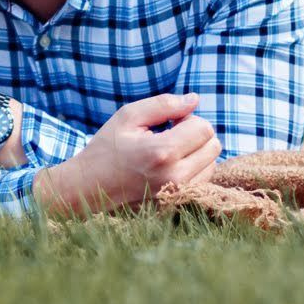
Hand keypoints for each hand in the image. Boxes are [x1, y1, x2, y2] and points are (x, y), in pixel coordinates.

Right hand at [34, 94, 218, 215]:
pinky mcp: (176, 204)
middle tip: (171, 135)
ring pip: (212, 164)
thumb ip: (164, 104)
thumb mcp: (129, 116)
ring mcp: (177, 194)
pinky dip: (194, 169)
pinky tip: (171, 165)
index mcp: (162, 152)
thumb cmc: (107, 148)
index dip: (189, 118)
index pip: (204, 128)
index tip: (170, 122)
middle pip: (214, 146)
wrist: (89, 187)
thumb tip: (195, 99)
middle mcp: (175, 176)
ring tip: (169, 151)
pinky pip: (203, 180)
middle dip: (196, 134)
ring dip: (197, 153)